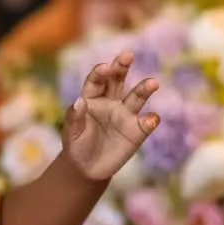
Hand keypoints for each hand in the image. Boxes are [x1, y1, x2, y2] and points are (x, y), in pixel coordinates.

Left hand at [61, 52, 159, 183]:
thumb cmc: (76, 145)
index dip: (101, 72)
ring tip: (153, 83)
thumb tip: (79, 101)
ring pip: (137, 97)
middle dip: (122, 67)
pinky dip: (151, 120)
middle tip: (128, 55)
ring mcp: (125, 115)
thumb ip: (74, 117)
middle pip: (117, 80)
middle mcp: (111, 101)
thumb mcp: (71, 133)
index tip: (106, 68)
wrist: (87, 168)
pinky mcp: (137, 131)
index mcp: (92, 98)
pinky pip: (146, 123)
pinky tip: (152, 119)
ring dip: (144, 89)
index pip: (97, 80)